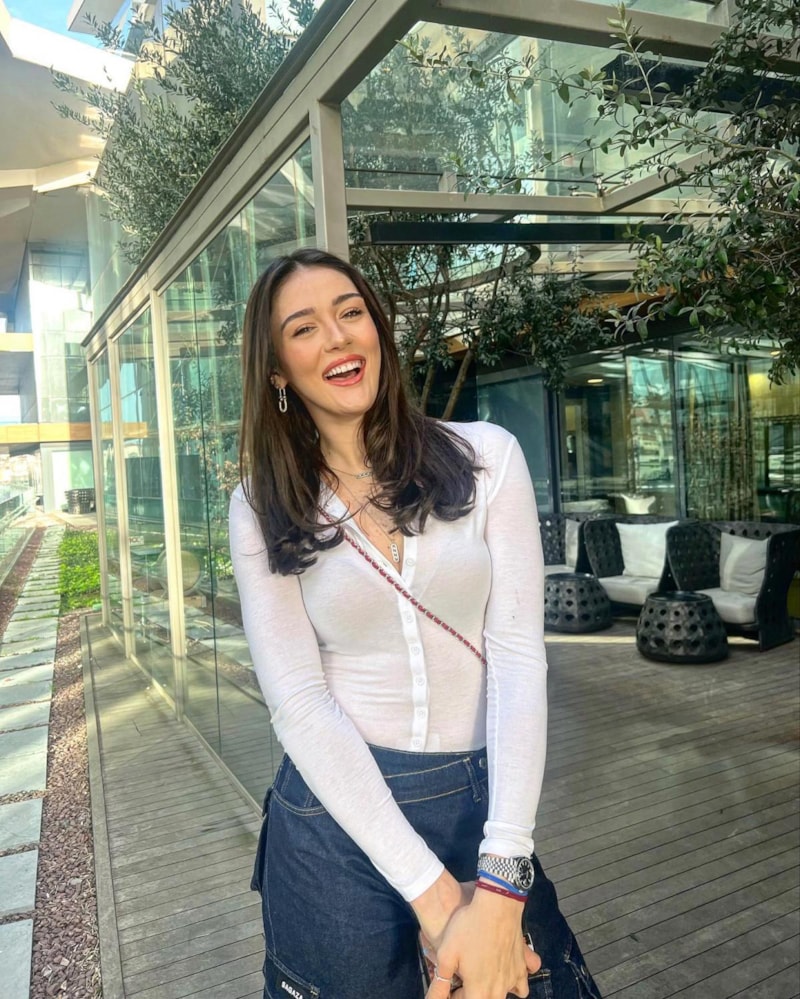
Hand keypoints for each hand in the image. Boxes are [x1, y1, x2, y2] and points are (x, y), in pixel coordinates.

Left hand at [424, 889, 540, 998]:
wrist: (496, 905)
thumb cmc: (467, 929)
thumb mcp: (446, 955)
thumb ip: (439, 983)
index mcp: (479, 992)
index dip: (453, 994)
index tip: (449, 982)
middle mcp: (499, 991)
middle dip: (472, 993)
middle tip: (463, 976)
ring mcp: (514, 979)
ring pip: (508, 995)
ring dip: (493, 992)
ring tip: (483, 976)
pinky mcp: (523, 966)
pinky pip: (522, 984)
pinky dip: (516, 982)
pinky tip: (505, 970)